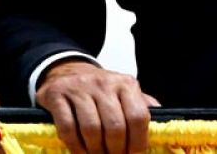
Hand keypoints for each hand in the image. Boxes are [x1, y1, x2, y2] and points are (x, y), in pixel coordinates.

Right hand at [35, 61, 158, 153]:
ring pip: (91, 128)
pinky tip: (80, 152)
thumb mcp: (124, 91)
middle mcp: (105, 84)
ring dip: (95, 150)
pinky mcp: (57, 96)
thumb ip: (141, 106)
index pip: (138, 116)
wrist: (67, 71)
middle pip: (115, 126)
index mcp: (126, 84)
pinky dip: (75, 145)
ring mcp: (80, 89)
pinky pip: (67, 127)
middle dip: (116, 150)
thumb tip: (160, 126)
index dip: (138, 141)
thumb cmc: (101, 89)